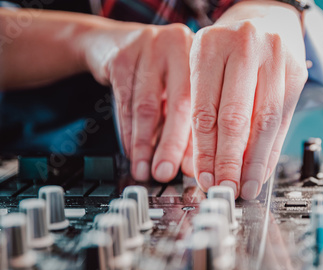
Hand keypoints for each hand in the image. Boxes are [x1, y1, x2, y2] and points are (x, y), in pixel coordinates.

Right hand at [80, 21, 194, 181]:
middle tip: (166, 173)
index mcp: (207, 55)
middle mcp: (181, 46)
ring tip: (144, 169)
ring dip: (145, 144)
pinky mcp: (122, 55)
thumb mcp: (177, 90)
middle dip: (172, 145)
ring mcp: (151, 47)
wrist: (113, 43)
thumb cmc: (155, 72)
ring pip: (148, 105)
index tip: (197, 171)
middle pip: (181, 103)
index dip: (203, 142)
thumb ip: (188, 122)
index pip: (209, 104)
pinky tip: (131, 151)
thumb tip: (192, 165)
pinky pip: (125, 101)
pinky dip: (128, 131)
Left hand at [190, 1, 307, 198]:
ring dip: (255, 161)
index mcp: (210, 45)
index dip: (205, 151)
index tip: (205, 177)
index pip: (205, 110)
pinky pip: (284, 119)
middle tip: (226, 187)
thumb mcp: (205, 68)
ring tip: (247, 185)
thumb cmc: (229, 50)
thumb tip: (207, 165)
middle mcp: (245, 46)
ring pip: (264, 121)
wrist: (266, 20)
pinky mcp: (298, 71)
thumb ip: (204, 110)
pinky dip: (272, 149)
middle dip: (229, 161)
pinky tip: (263, 168)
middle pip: (235, 117)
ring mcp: (276, 56)